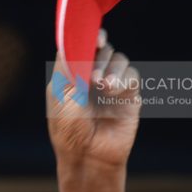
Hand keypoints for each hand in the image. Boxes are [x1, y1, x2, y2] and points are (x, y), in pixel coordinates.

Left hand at [47, 29, 141, 169]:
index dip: (87, 35)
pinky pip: (131, 74)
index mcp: (70, 74)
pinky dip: (122, 78)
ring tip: (102, 86)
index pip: (79, 45)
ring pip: (118, 58)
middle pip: (101, 48)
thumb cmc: (68, 128)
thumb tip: (72, 39)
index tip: (94, 38)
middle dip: (98, 56)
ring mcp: (110, 84)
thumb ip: (66, 65)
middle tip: (92, 76)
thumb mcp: (61, 94)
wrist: (88, 155)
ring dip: (111, 68)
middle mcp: (90, 76)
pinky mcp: (128, 95)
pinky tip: (112, 91)